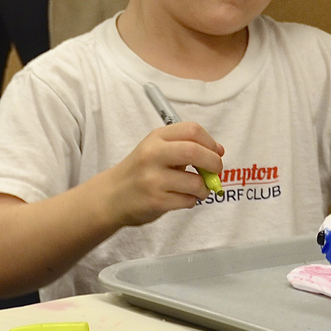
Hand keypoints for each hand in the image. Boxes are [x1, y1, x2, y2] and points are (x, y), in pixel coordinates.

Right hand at [98, 123, 224, 227]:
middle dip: (214, 163)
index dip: (210, 142)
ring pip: (196, 182)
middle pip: (195, 151)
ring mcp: (153, 179)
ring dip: (205, 188)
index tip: (216, 152)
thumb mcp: (155, 150)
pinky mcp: (156, 200)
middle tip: (215, 171)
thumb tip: (218, 151)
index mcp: (156, 138)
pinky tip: (182, 198)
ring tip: (198, 190)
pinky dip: (192, 200)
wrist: (111, 196)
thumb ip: (184, 147)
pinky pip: (188, 200)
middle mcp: (153, 155)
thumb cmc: (139, 171)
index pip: (192, 130)